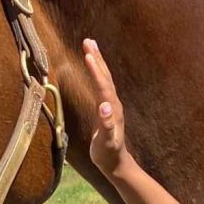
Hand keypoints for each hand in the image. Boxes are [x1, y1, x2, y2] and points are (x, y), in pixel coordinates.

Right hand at [83, 39, 129, 175]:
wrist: (116, 162)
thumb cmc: (109, 154)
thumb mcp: (107, 142)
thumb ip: (107, 125)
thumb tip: (104, 107)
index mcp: (111, 109)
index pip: (103, 85)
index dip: (95, 70)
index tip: (88, 54)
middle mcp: (113, 104)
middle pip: (105, 76)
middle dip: (97, 58)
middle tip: (88, 41)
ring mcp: (111, 105)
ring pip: (105, 78)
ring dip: (98, 62)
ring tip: (89, 47)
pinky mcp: (107, 108)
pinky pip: (102, 85)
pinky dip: (97, 73)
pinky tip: (93, 67)